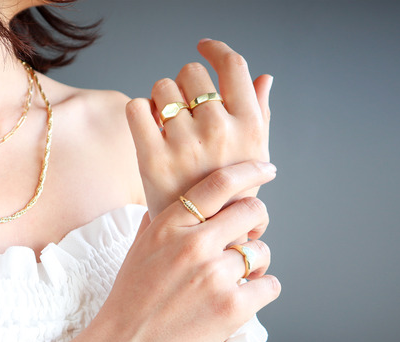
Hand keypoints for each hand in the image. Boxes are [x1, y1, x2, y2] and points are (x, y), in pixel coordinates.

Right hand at [4, 161, 279, 341]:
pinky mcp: (232, 307)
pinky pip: (270, 285)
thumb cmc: (126, 304)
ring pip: (263, 252)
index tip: (266, 171)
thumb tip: (175, 200)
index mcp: (168, 226)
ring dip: (256, 264)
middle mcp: (193, 244)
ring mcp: (214, 275)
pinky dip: (260, 292)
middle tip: (250, 238)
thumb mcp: (137, 250)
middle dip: (256, 223)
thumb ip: (159, 222)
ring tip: (236, 280)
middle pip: (252, 211)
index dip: (250, 172)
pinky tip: (241, 301)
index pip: (219, 183)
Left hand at [126, 39, 272, 218]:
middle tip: (185, 107)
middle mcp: (218, 131)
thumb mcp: (254, 154)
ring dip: (162, 99)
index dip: (216, 49)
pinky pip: (136, 108)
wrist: (202, 235)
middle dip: (185, 84)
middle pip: (192, 72)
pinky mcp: (153, 159)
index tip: (204, 47)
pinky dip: (139, 111)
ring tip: (168, 123)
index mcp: (248, 125)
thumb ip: (259, 113)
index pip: (233, 65)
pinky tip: (148, 127)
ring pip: (162, 87)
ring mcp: (185, 144)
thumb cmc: (230, 193)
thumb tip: (263, 78)